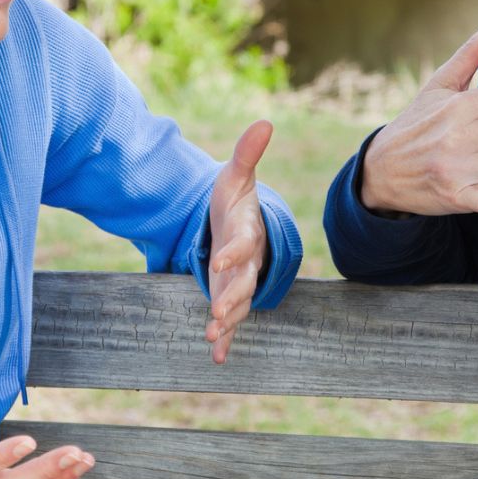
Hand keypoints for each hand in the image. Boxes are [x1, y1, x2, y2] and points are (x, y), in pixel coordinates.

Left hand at [205, 119, 272, 363]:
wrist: (242, 226)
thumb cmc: (235, 201)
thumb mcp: (235, 176)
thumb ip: (246, 154)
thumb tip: (265, 121)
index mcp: (247, 232)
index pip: (243, 243)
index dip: (234, 252)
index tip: (220, 260)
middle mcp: (247, 262)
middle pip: (243, 282)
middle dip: (232, 297)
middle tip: (219, 312)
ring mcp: (240, 282)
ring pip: (238, 305)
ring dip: (227, 321)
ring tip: (212, 336)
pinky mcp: (230, 296)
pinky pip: (231, 321)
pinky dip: (225, 339)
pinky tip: (217, 357)